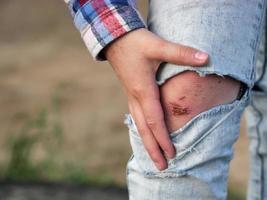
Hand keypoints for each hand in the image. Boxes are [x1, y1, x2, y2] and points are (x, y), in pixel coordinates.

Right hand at [104, 28, 208, 169]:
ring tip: (153, 157)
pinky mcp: (131, 93)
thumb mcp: (158, 45)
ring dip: (147, 142)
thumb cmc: (135, 43)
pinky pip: (136, 117)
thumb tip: (207, 58)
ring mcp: (131, 97)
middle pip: (145, 129)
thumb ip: (182, 53)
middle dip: (153, 149)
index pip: (155, 120)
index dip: (164, 138)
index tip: (172, 153)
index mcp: (143, 90)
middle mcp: (136, 98)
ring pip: (139, 125)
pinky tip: (145, 134)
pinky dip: (142, 130)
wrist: (114, 39)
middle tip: (162, 167)